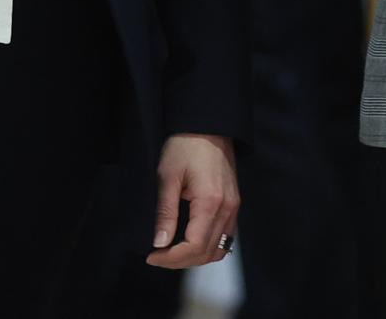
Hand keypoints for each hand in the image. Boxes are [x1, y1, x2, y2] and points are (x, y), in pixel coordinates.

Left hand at [145, 133, 239, 268]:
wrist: (207, 125)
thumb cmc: (185, 145)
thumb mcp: (167, 176)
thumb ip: (165, 213)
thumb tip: (159, 243)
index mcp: (211, 202)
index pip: (194, 246)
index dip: (171, 258)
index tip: (152, 256)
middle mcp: (228, 208)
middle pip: (207, 252)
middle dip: (180, 261)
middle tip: (157, 256)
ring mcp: (234, 207)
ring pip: (219, 249)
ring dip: (195, 257)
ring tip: (172, 252)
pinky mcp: (234, 204)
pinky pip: (225, 236)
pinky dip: (207, 246)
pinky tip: (189, 241)